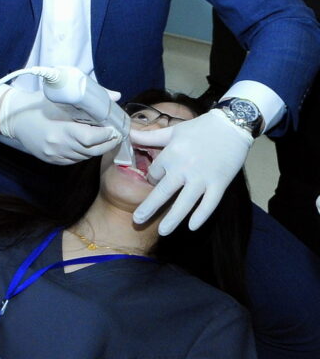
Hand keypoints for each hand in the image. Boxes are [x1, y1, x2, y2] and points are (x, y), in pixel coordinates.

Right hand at [0, 86, 121, 163]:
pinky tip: (87, 143)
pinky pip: (75, 160)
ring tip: (104, 137)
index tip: (114, 127)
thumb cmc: (36, 104)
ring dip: (97, 148)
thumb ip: (89, 96)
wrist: (13, 118)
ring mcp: (54, 156)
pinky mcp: (52, 160)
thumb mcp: (59, 97)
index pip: (89, 138)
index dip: (106, 135)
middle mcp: (57, 147)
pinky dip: (85, 152)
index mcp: (58, 130)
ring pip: (84, 157)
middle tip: (116, 134)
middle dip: (107, 143)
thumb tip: (115, 95)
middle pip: (91, 150)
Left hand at [132, 109, 252, 233]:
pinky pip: (209, 204)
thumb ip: (149, 136)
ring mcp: (203, 178)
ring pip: (185, 204)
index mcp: (171, 154)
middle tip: (137, 220)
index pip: (154, 174)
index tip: (156, 181)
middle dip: (148, 208)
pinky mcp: (220, 184)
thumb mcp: (172, 131)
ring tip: (162, 232)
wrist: (230, 126)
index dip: (152, 179)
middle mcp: (184, 169)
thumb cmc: (199, 128)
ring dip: (173, 219)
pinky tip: (192, 226)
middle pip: (163, 193)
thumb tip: (128, 134)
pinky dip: (201, 216)